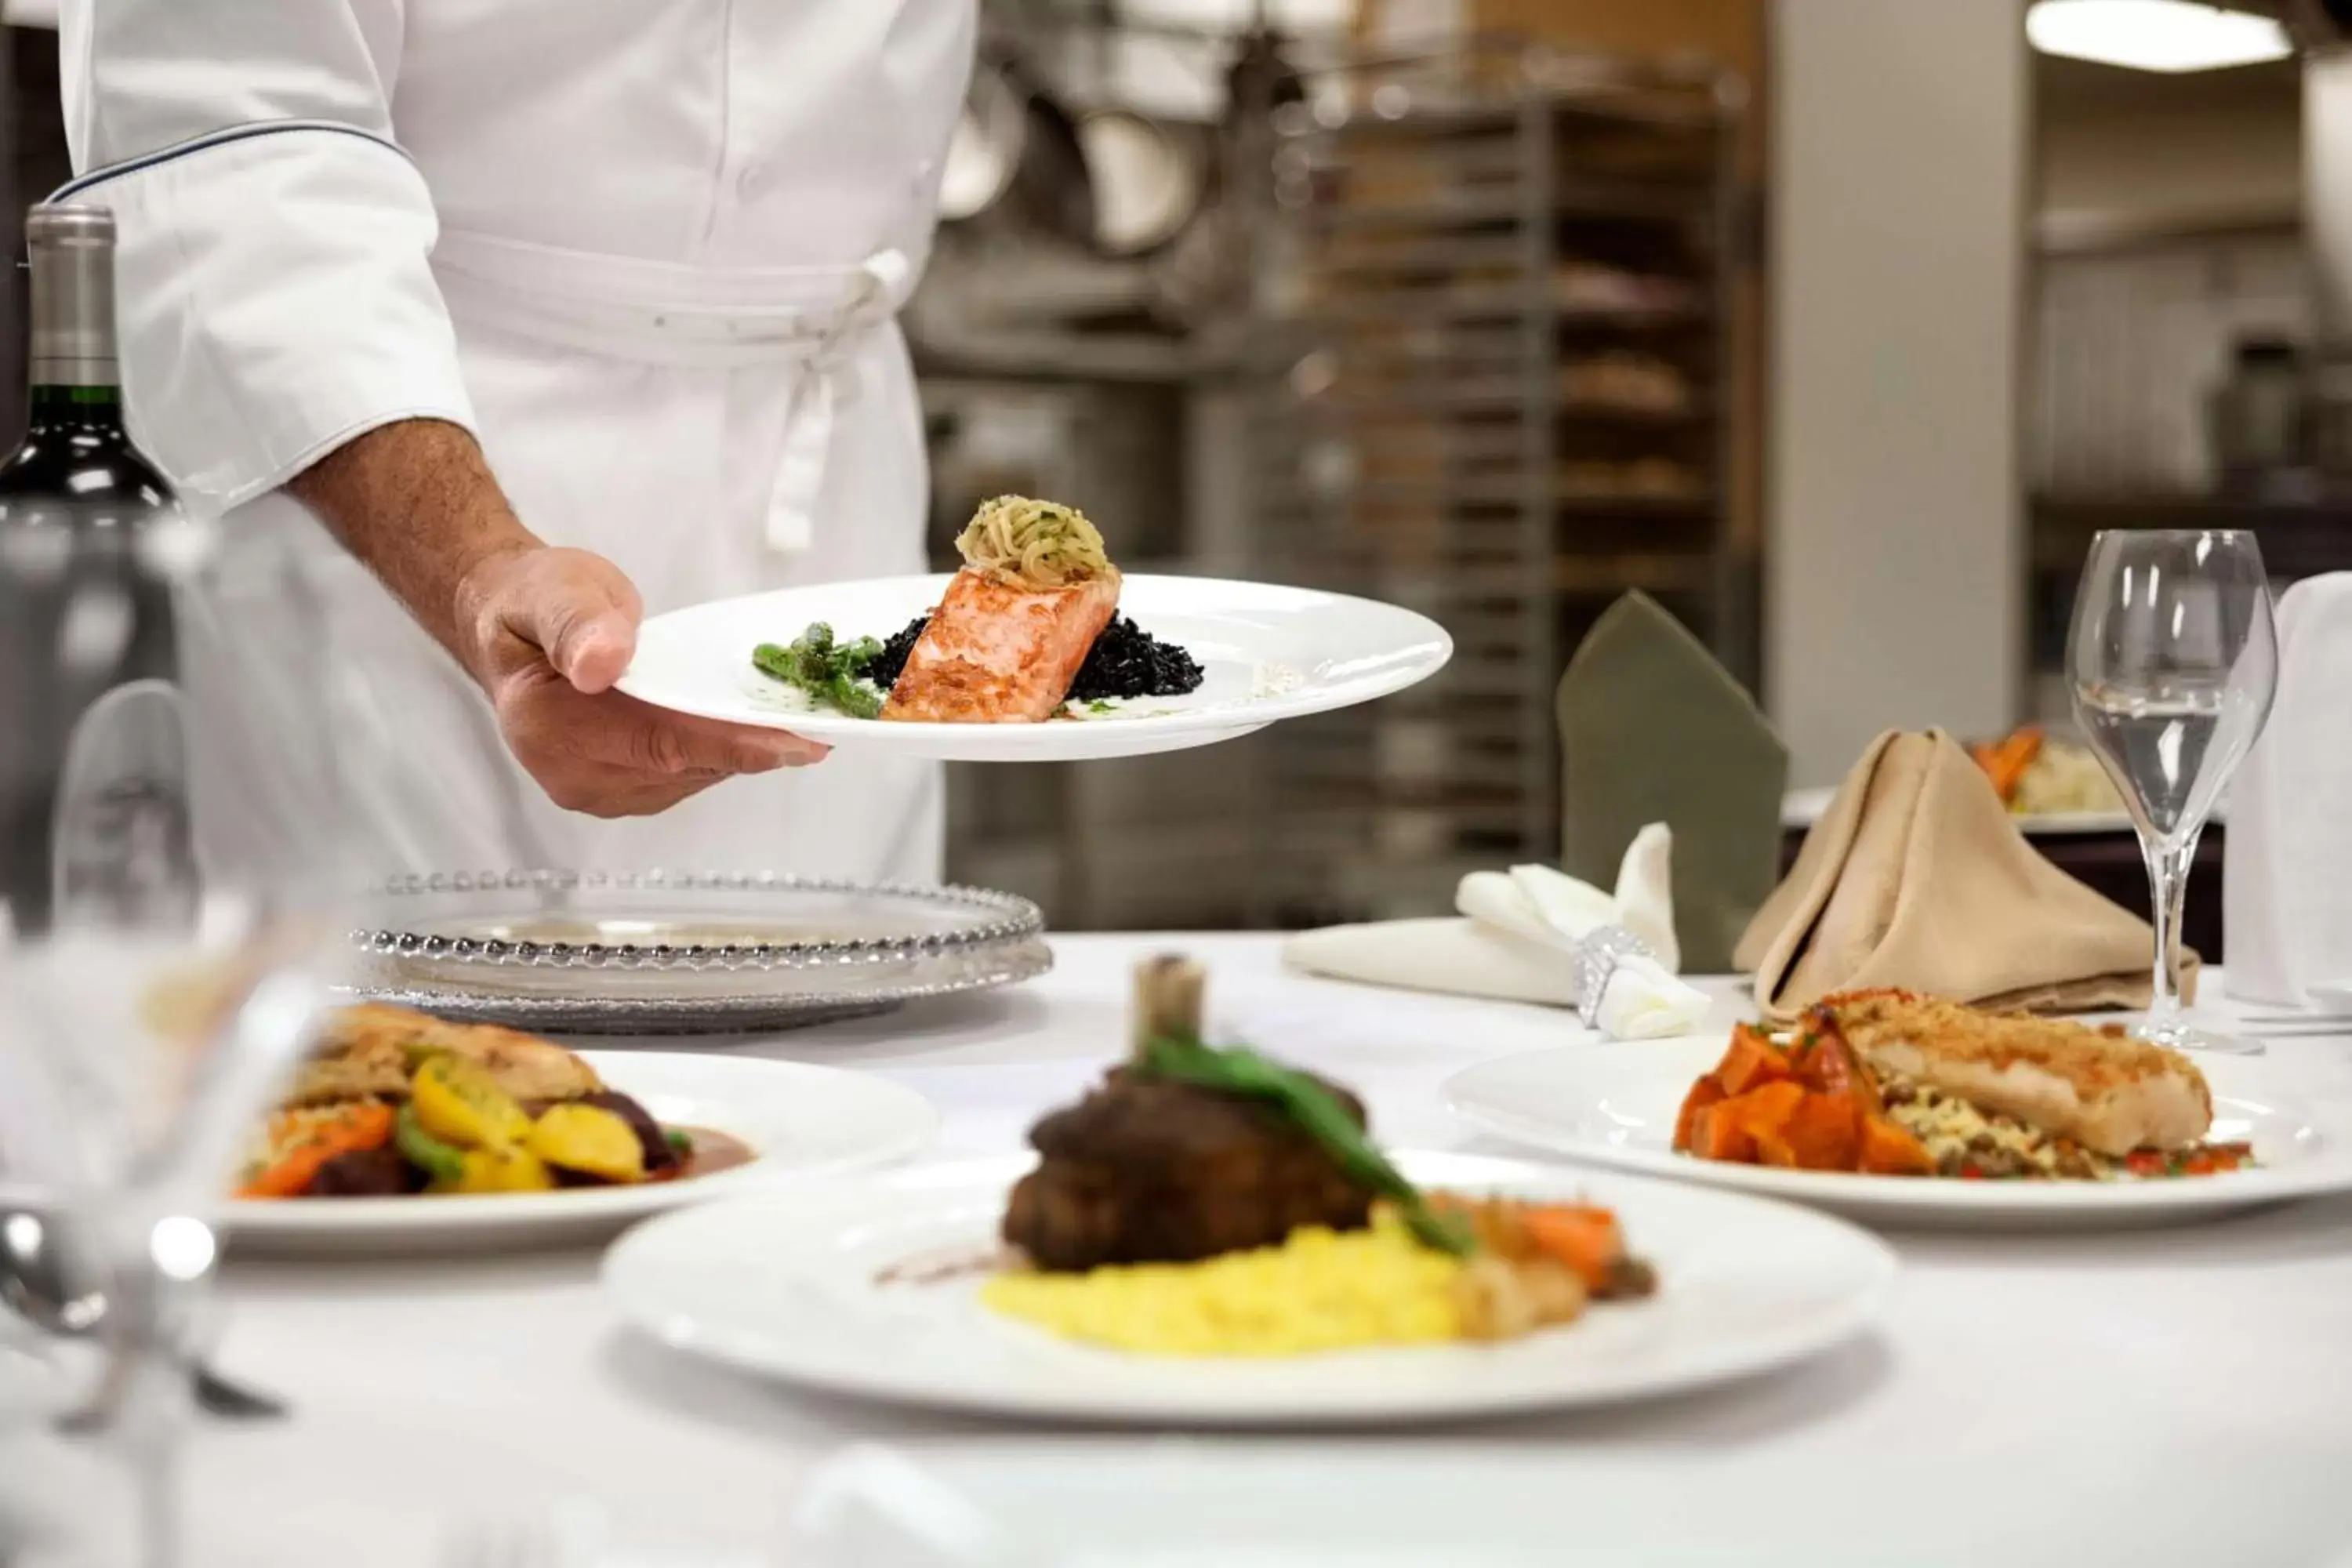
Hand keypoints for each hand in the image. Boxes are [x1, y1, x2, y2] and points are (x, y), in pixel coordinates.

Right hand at [456, 546, 826, 816]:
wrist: (512, 628)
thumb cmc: (536, 604)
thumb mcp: (554, 589)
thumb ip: (578, 624)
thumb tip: (602, 663)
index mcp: (546, 726)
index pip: (657, 743)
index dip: (730, 744)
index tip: (794, 741)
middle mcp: (569, 774)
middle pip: (683, 767)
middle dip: (754, 748)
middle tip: (825, 729)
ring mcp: (594, 790)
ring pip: (691, 776)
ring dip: (744, 752)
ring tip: (801, 725)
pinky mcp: (620, 790)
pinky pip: (685, 774)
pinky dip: (725, 752)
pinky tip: (757, 730)